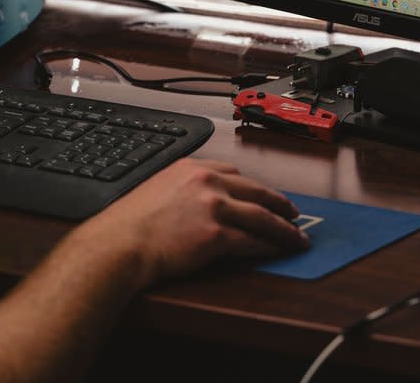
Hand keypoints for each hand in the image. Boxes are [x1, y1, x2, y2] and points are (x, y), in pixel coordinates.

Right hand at [86, 159, 308, 286]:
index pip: (233, 173)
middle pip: (255, 190)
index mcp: (192, 168)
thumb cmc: (131, 223)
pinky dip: (269, 247)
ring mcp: (213, 207)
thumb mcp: (157, 189)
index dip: (253, 187)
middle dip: (279, 203)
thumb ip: (182, 189)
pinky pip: (252, 241)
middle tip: (293, 213)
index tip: (264, 194)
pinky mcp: (216, 234)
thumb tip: (197, 204)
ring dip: (284, 228)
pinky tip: (278, 251)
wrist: (122, 242)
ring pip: (261, 216)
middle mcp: (206, 182)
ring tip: (297, 236)